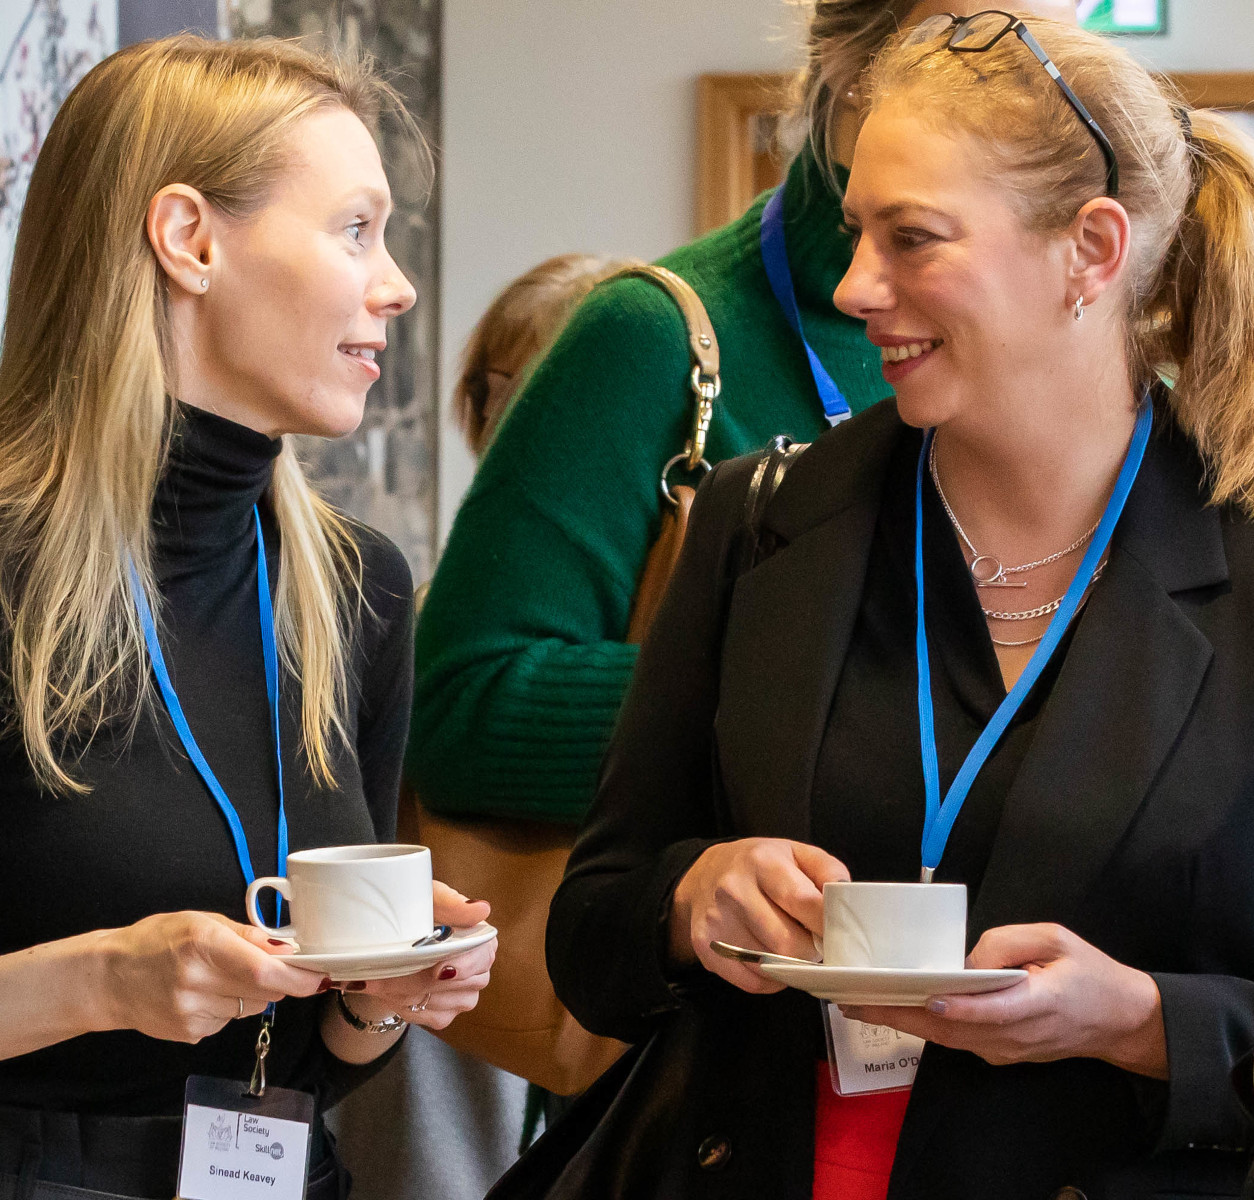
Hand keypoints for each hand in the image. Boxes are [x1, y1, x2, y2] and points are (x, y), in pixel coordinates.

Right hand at [96, 911, 323, 1042]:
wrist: (108, 978)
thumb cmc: (157, 940)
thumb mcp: (202, 922)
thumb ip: (248, 935)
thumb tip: (290, 947)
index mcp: (204, 946)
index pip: (264, 972)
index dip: (299, 978)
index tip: (320, 977)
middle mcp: (198, 983)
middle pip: (264, 992)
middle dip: (277, 980)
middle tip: (264, 964)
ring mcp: (192, 1014)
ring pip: (250, 1008)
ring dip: (249, 993)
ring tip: (217, 976)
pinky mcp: (189, 1035)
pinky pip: (228, 1021)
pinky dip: (227, 1007)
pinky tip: (202, 994)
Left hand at [337, 882, 494, 1031]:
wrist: (396, 939)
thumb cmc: (418, 912)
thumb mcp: (429, 898)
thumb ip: (451, 903)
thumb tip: (481, 909)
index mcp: (481, 937)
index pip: (481, 957)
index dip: (462, 966)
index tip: (437, 969)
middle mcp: (480, 969)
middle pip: (454, 984)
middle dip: (415, 979)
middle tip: (382, 972)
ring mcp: (466, 994)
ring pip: (436, 1003)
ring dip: (403, 992)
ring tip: (379, 978)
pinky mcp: (447, 1014)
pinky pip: (426, 1017)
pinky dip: (404, 1005)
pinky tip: (390, 990)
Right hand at [669, 839, 849, 993]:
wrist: (704, 874)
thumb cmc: (758, 866)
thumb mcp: (795, 853)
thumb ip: (827, 870)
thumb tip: (846, 897)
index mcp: (763, 862)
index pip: (805, 902)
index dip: (827, 924)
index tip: (836, 931)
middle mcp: (735, 890)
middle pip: (787, 943)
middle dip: (809, 949)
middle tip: (811, 941)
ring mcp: (717, 920)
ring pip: (770, 966)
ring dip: (789, 964)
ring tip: (788, 945)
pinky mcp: (706, 946)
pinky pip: (751, 982)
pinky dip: (768, 979)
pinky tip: (768, 958)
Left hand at [842, 923, 1167, 1078]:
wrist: (1121, 1020)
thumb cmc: (1089, 972)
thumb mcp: (1056, 939)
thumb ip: (1008, 943)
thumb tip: (966, 958)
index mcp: (1038, 1003)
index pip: (992, 1011)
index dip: (958, 1008)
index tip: (927, 998)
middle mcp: (1017, 1034)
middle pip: (952, 1031)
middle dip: (900, 1016)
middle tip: (854, 1001)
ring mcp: (1007, 1049)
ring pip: (947, 1040)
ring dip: (902, 1023)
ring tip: (858, 1004)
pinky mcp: (1000, 1051)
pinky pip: (956, 1041)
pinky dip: (922, 1026)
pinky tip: (892, 1008)